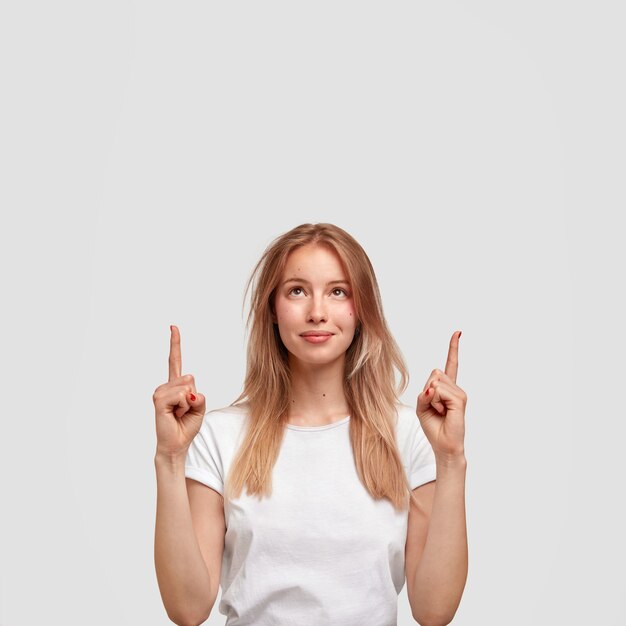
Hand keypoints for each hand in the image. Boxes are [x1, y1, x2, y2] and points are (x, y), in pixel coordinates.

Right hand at [153, 325, 205, 457]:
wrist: (177, 444)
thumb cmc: (186, 426)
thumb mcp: (200, 408)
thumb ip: (199, 396)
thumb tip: (189, 391)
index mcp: (176, 385)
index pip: (175, 360)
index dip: (175, 343)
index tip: (173, 327)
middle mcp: (166, 386)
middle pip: (190, 378)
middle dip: (194, 397)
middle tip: (184, 411)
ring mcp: (160, 392)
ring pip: (186, 387)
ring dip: (189, 404)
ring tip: (179, 414)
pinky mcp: (159, 400)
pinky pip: (181, 395)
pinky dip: (184, 406)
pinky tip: (175, 414)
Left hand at [416, 331, 466, 460]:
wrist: (444, 445)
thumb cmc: (433, 426)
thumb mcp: (421, 407)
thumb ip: (424, 393)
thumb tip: (433, 385)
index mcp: (446, 388)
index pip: (450, 364)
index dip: (453, 348)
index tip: (458, 332)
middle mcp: (455, 388)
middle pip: (434, 373)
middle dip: (427, 390)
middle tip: (434, 407)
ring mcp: (459, 393)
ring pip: (435, 382)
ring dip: (431, 398)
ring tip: (439, 411)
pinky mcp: (460, 400)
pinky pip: (439, 391)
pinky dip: (435, 401)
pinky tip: (442, 412)